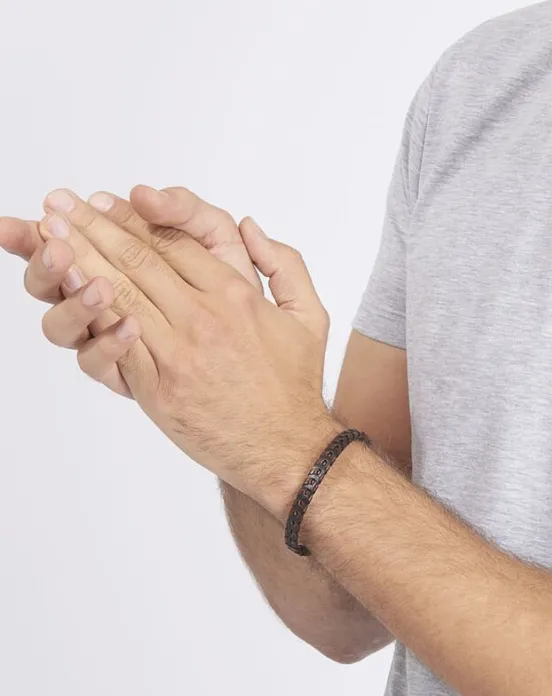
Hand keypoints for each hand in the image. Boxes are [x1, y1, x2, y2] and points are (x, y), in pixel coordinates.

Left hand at [34, 187, 341, 518]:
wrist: (285, 447)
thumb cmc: (295, 386)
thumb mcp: (310, 317)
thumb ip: (286, 265)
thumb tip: (250, 226)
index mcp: (237, 295)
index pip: (175, 243)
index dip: (134, 217)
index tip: (106, 201)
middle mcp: (204, 317)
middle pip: (139, 259)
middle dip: (94, 225)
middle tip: (61, 202)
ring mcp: (178, 352)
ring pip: (120, 292)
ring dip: (80, 257)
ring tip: (50, 231)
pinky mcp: (158, 386)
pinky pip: (116, 341)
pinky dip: (88, 310)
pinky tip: (67, 285)